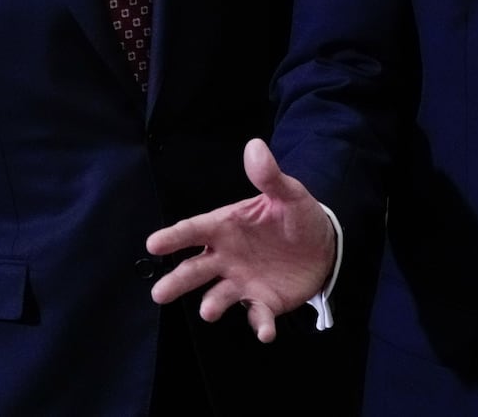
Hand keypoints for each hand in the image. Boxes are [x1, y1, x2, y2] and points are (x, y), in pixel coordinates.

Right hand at [145, 139, 335, 342]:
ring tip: (208, 311)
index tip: (153, 244)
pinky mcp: (263, 302)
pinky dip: (260, 325)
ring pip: (217, 297)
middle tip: (160, 293)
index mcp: (227, 227)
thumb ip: (269, 176)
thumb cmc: (296, 216)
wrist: (324, 245)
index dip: (174, 237)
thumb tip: (254, 146)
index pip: (194, 231)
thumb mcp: (288, 194)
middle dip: (176, 282)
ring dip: (212, 305)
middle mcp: (226, 258)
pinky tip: (265, 331)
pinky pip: (257, 316)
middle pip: (194, 271)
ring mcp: (242, 282)